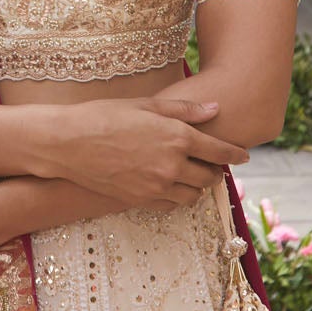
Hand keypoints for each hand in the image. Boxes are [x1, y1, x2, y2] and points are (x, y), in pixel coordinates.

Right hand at [39, 94, 248, 208]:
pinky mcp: (140, 200)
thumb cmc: (104, 115)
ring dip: (198, 186)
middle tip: (213, 163)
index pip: (219, 151)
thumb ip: (184, 110)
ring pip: (192, 195)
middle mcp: (171, 165)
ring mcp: (156, 186)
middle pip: (209, 177)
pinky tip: (170, 186)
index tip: (244, 155)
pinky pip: (171, 205)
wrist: (67, 143)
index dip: (235, 154)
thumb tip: (214, 109)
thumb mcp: (146, 105)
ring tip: (192, 175)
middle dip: (216, 171)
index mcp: (176, 137)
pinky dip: (177, 197)